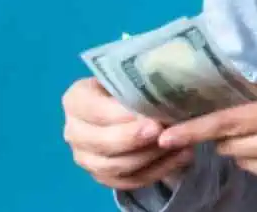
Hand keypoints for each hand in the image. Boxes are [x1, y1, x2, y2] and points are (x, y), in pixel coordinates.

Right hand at [62, 77, 195, 190]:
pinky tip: (181, 157)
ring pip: (116, 167)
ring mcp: (86, 158)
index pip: (94, 111)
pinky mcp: (103, 177)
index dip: (120, 116)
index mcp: (76, 100)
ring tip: (177, 144)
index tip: (148, 116)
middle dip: (134, 140)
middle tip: (162, 131)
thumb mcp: (129, 75)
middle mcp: (74, 132)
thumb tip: (160, 93)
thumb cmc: (129, 84)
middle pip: (102, 143)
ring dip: (149, 157)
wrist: (125, 106)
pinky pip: (130, 181)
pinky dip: (158, 171)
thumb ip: (138, 84)